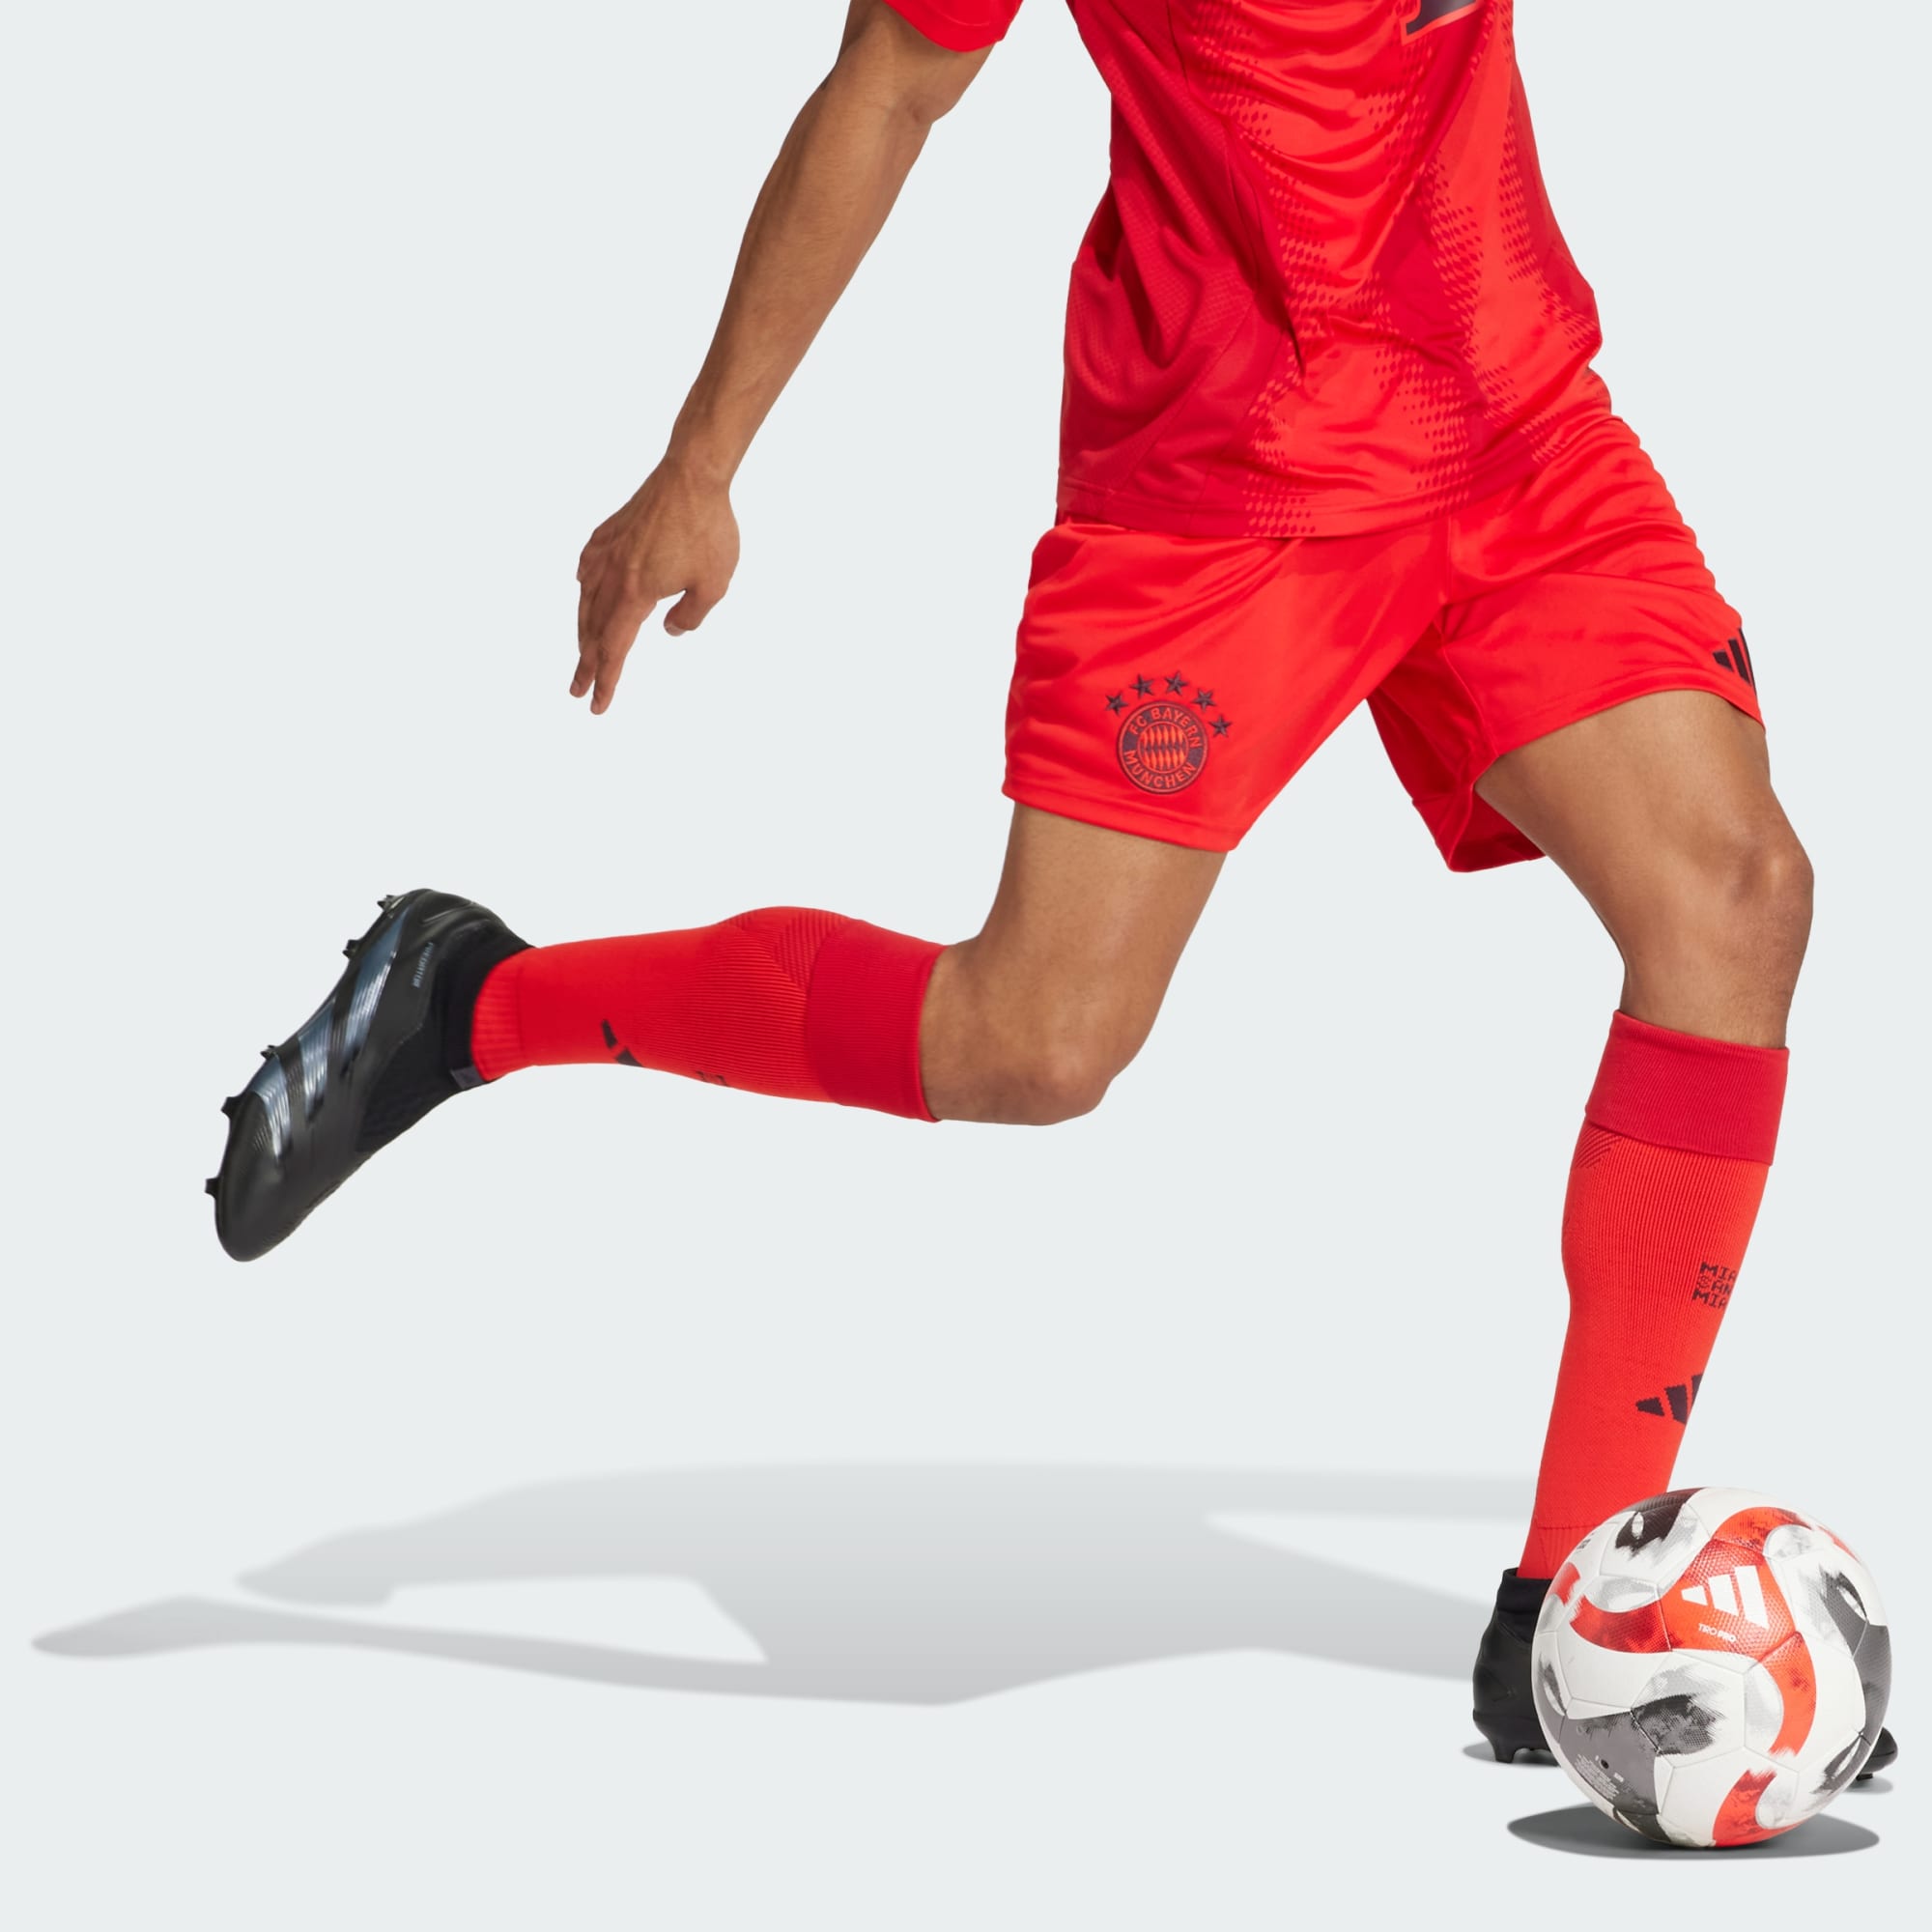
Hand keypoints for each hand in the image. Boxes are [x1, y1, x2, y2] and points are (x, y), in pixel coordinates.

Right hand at [572, 463, 739, 713]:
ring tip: (580, 650)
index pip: (615, 648)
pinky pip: (589, 564)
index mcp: (636, 593)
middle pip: (593, 629)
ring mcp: (609, 550)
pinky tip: (581, 587)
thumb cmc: (708, 529)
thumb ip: (690, 616)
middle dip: (585, 663)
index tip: (597, 704)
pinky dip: (584, 584)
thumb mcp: (713, 585)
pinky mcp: (611, 531)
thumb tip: (670, 631)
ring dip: (581, 630)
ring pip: (587, 599)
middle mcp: (614, 574)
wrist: (693, 474)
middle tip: (576, 688)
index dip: (606, 679)